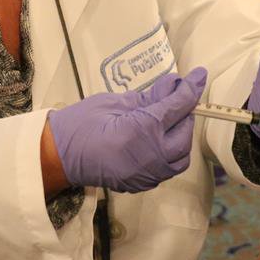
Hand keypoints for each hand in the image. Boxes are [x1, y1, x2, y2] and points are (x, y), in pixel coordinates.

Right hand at [48, 68, 206, 192]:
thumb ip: (148, 97)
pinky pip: (168, 168)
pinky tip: (157, 139)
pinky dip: (170, 152)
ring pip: (181, 155)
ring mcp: (149, 174)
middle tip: (173, 97)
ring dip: (180, 136)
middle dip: (183, 112)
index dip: (191, 88)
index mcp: (143, 129)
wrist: (59, 156)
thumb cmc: (82, 123)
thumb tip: (172, 85)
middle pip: (185, 131)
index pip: (178, 106)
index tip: (200, 75)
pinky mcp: (144, 183)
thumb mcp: (116, 102)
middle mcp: (152, 155)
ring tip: (167, 121)